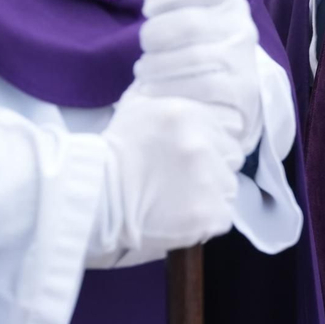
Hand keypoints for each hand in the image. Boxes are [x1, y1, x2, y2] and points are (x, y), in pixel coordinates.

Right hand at [96, 94, 241, 256]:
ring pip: (228, 189)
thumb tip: (186, 101)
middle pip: (229, 160)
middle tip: (182, 183)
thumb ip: (167, 104)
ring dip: (210, 196)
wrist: (94, 199)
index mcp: (185, 114)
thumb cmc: (112, 155)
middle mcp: (200, 143)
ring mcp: (206, 180)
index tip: (186, 162)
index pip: (223, 134)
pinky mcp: (207, 213)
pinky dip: (206, 221)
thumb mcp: (137, 110)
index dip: (208, 150)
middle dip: (212, 171)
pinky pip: (222, 217)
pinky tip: (182, 218)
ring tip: (180, 202)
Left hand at [129, 0, 261, 150]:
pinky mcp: (242, 91)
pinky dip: (169, 87)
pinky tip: (152, 88)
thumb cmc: (196, 48)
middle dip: (157, 33)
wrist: (225, 96)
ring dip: (157, 64)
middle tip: (143, 45)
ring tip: (142, 69)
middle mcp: (243, 26)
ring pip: (195, 56)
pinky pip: (203, 86)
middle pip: (192, 22)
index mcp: (231, 1)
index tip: (148, 8)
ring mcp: (245, 60)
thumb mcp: (181, 14)